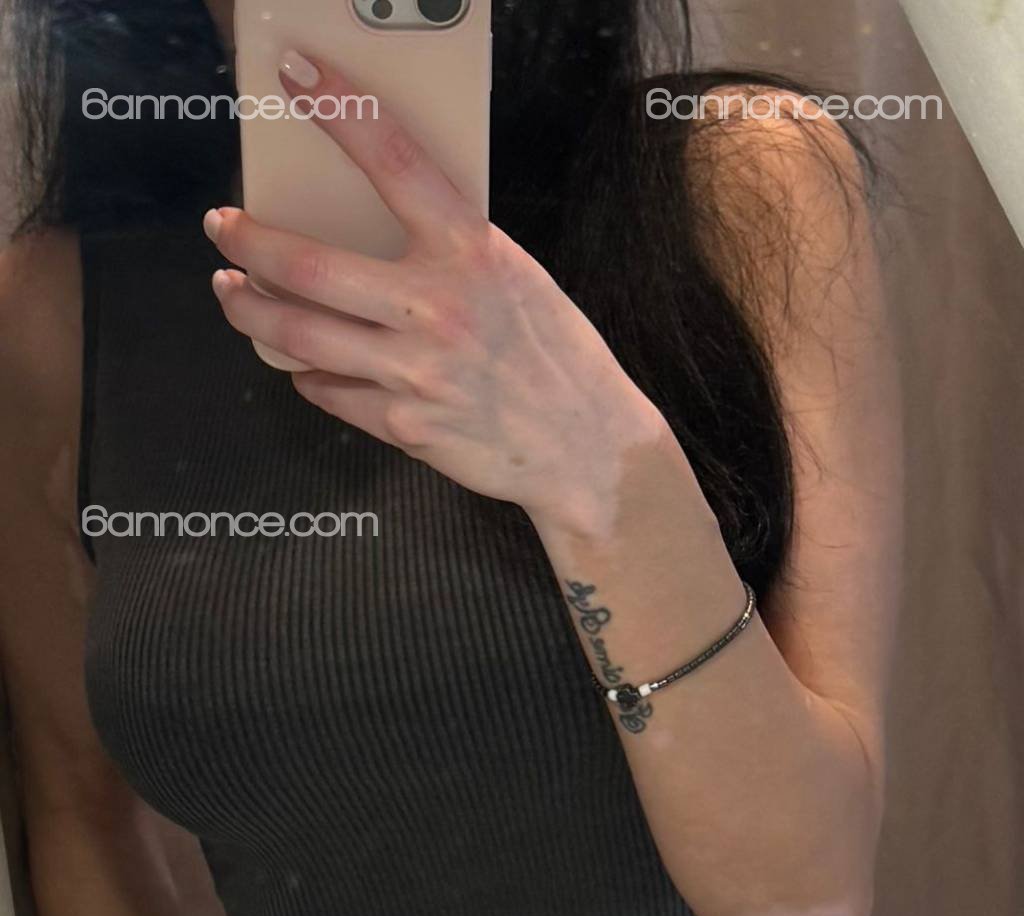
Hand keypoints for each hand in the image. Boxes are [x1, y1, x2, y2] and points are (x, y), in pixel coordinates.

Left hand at [204, 51, 666, 526]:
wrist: (585, 445)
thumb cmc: (553, 355)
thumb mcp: (512, 274)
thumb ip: (449, 250)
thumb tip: (380, 227)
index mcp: (470, 250)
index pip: (392, 161)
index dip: (338, 108)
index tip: (297, 74)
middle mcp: (436, 307)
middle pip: (309, 266)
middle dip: (248, 241)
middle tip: (223, 225)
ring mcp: (415, 372)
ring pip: (299, 334)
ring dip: (249, 309)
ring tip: (230, 291)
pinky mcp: (405, 427)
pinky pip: (329, 392)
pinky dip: (307, 374)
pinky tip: (301, 363)